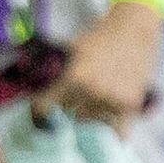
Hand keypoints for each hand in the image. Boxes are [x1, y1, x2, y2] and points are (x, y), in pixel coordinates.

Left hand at [48, 1, 163, 129]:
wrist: (133, 31)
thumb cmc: (99, 39)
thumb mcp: (71, 49)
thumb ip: (53, 70)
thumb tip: (30, 88)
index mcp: (73, 76)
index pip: (44, 107)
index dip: (38, 111)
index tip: (37, 115)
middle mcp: (92, 91)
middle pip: (68, 115)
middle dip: (68, 109)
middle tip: (73, 100)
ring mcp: (112, 100)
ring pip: (90, 123)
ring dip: (89, 116)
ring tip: (94, 102)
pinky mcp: (130, 106)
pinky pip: (117, 132)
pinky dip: (111, 132)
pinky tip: (107, 124)